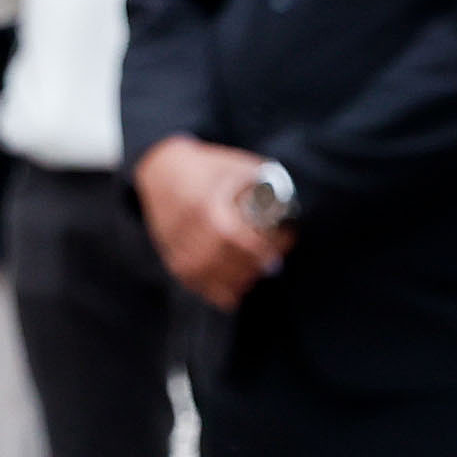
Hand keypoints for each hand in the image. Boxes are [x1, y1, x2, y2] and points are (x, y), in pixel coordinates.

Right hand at [135, 136, 291, 311]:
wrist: (161, 172)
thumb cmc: (206, 168)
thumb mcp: (236, 165)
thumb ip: (266, 182)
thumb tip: (295, 202)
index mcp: (205, 209)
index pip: (239, 241)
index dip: (266, 248)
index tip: (285, 242)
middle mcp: (189, 235)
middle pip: (231, 265)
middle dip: (259, 265)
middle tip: (275, 259)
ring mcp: (180, 252)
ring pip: (218, 281)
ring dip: (245, 279)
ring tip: (259, 269)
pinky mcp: (175, 262)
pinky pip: (203, 288)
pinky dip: (225, 292)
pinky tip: (241, 284)